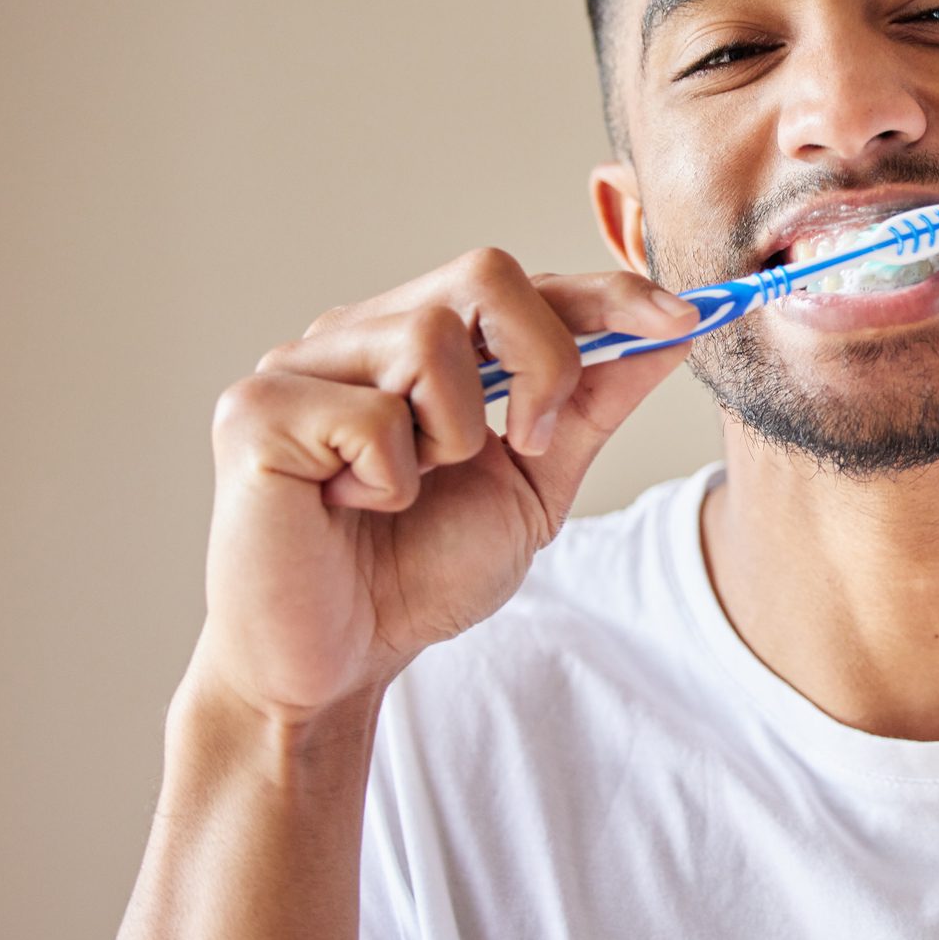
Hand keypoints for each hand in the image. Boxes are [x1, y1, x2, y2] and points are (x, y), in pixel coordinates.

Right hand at [191, 248, 697, 723]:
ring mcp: (298, 364)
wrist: (332, 665)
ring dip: (453, 437)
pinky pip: (371, 414)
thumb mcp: (532, 483)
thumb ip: (590, 406)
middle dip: (543, 360)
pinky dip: (390, 478)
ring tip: (409, 492)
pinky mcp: (255, 412)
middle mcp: (355, 335)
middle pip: (485, 273)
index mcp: (416, 342)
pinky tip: (353, 508)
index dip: (608, 294)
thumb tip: (670, 334)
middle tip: (529, 444)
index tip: (683, 320)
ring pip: (430, 335)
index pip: (525, 284)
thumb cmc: (415, 573)